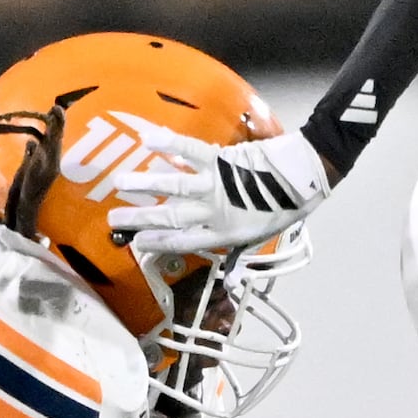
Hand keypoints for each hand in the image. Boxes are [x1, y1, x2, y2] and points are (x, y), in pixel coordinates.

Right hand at [104, 118, 330, 257]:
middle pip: (170, 216)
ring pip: (172, 185)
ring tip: (118, 182)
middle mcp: (214, 212)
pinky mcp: (221, 159)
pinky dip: (169, 144)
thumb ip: (239, 253)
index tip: (136, 242)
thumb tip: (231, 278)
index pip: (183, 241)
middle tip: (113, 218)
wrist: (303, 179)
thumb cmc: (284, 208)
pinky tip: (147, 140)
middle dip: (139, 217)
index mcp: (224, 233)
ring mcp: (216, 185)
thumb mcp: (261, 239)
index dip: (158, 242)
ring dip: (143, 184)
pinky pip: (190, 149)